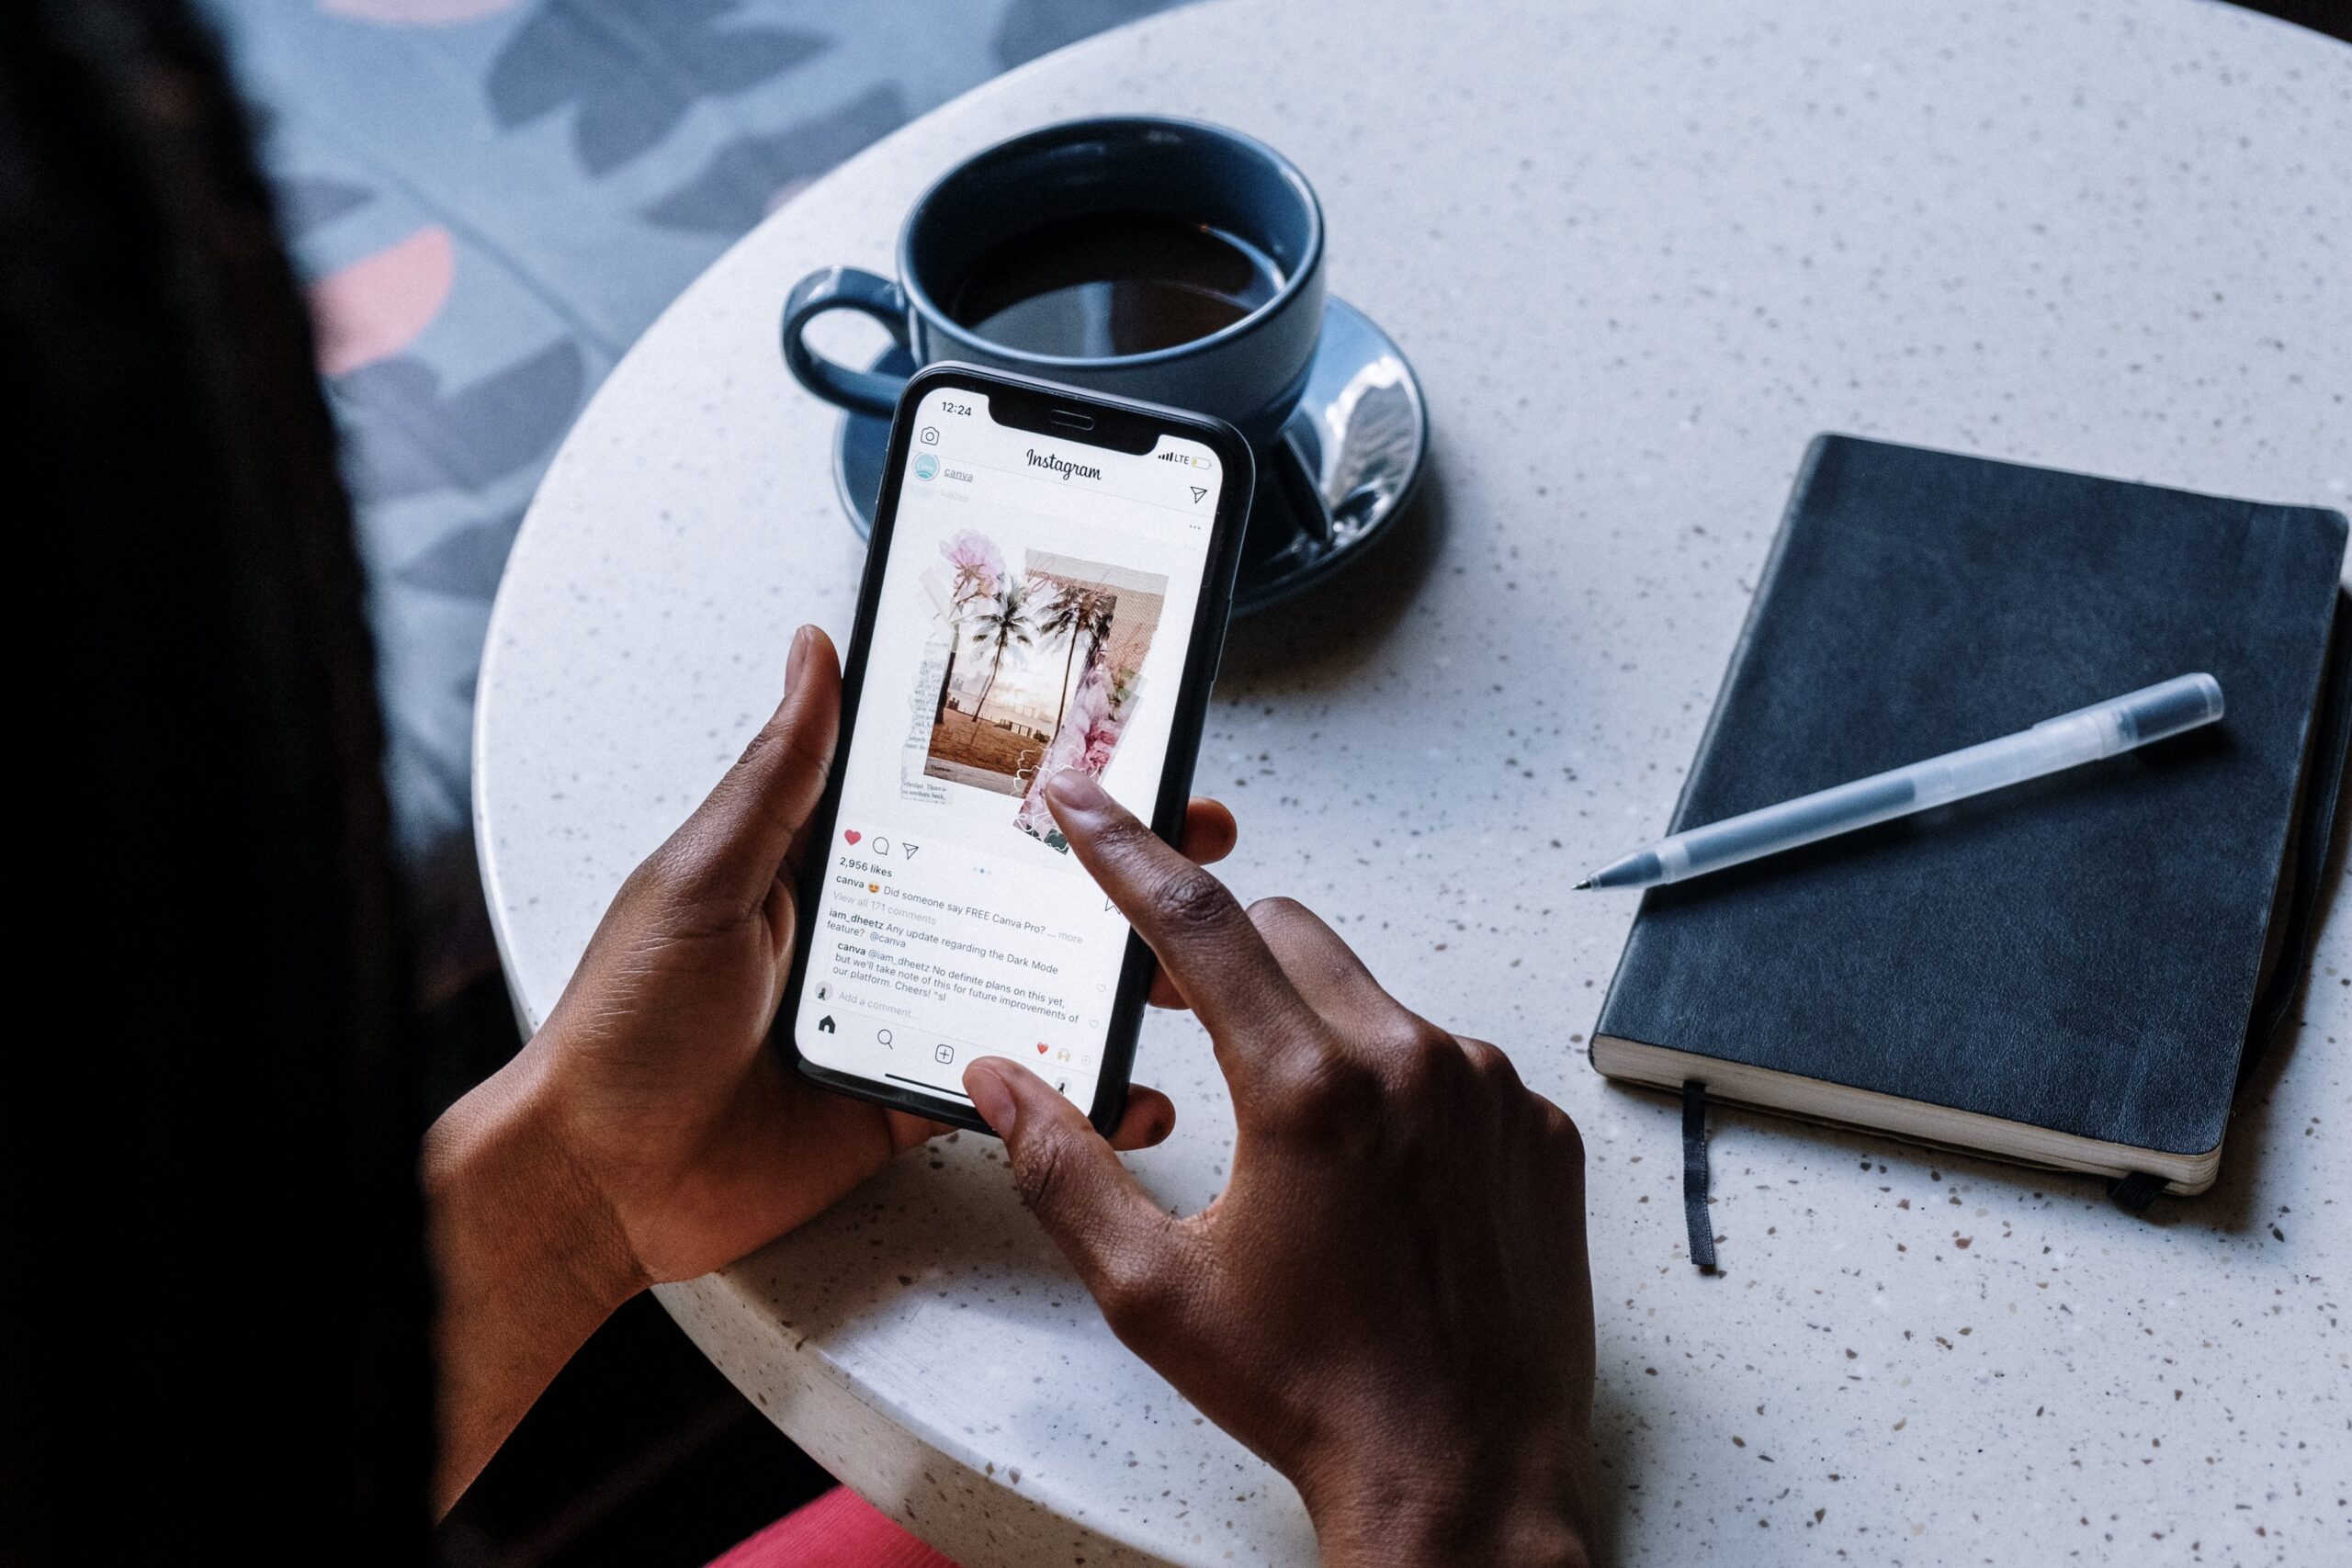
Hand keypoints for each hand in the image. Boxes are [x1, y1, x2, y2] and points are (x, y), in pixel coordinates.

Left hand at [424, 626, 1235, 1510]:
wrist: (600, 1180)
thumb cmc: (625, 1021)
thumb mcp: (704, 877)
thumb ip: (777, 776)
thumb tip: (814, 654)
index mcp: (837, 859)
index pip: (961, 796)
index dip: (1043, 772)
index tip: (1121, 741)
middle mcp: (886, 927)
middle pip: (1023, 883)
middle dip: (1117, 863)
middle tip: (1197, 836)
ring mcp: (909, 1013)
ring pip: (1037, 980)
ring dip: (1117, 971)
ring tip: (1188, 962)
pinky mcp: (917, 1098)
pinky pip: (1015, 1087)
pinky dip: (1078, 1089)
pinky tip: (1132, 1084)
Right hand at [961, 772, 1594, 1567]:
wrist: (1461, 1475)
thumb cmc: (1311, 1390)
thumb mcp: (1152, 1288)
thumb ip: (1062, 1167)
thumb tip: (1001, 1082)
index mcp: (1307, 1090)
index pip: (1197, 922)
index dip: (1125, 851)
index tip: (1087, 803)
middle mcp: (1412, 1064)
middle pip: (1289, 934)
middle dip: (1222, 953)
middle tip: (1174, 1009)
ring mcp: (1489, 1092)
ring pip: (1372, 997)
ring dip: (1313, 1027)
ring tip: (1290, 1142)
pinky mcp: (1536, 1130)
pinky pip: (1449, 1060)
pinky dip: (1396, 1085)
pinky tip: (1373, 1178)